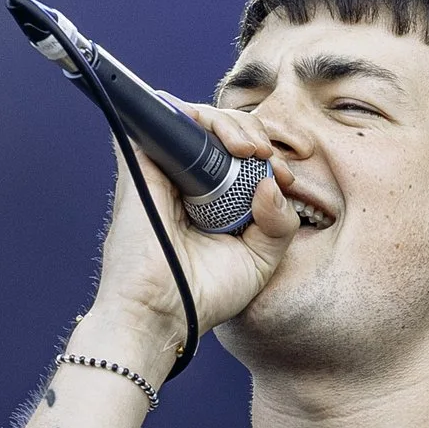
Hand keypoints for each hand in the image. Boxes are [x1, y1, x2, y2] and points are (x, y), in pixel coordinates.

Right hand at [78, 103, 298, 370]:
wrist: (161, 311)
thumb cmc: (205, 294)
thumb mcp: (261, 260)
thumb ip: (280, 223)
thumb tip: (272, 181)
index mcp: (213, 201)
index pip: (242, 156)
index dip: (269, 156)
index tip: (287, 178)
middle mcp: (187, 181)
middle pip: (223, 130)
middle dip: (255, 132)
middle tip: (269, 158)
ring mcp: (164, 169)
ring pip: (198, 118)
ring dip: (233, 123)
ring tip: (251, 150)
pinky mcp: (141, 162)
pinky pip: (164, 118)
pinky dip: (195, 116)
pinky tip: (224, 143)